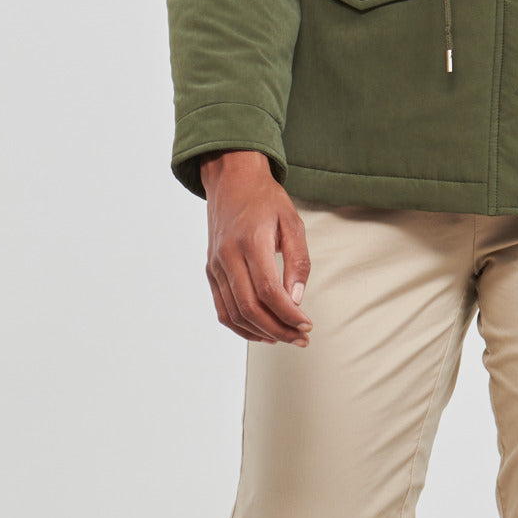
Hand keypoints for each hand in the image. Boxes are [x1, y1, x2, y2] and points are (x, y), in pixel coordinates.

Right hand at [200, 150, 313, 346]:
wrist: (232, 180)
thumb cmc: (266, 200)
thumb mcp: (293, 221)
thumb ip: (299, 260)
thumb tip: (297, 298)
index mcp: (251, 241)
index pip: (268, 290)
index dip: (288, 313)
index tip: (307, 323)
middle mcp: (228, 256)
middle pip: (250, 307)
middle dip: (279, 329)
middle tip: (301, 337)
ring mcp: (216, 265)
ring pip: (234, 313)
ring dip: (261, 332)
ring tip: (286, 337)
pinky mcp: (210, 271)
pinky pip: (222, 308)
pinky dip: (240, 326)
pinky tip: (261, 333)